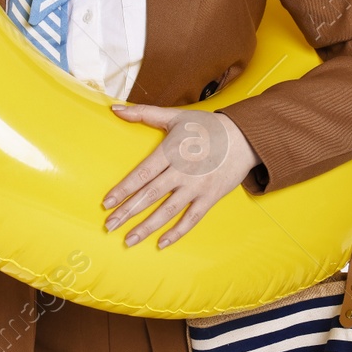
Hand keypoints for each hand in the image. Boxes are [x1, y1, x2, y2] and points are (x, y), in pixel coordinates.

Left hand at [102, 103, 262, 248]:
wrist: (244, 137)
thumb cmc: (207, 126)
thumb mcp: (175, 116)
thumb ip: (143, 113)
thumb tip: (115, 109)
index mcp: (171, 152)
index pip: (142, 173)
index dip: (123, 189)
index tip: (107, 203)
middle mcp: (182, 172)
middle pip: (150, 195)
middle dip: (128, 212)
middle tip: (109, 225)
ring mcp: (197, 187)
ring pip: (168, 211)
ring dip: (147, 227)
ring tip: (129, 240)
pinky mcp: (210, 198)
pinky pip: (191, 219)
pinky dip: (177, 232)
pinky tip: (161, 243)